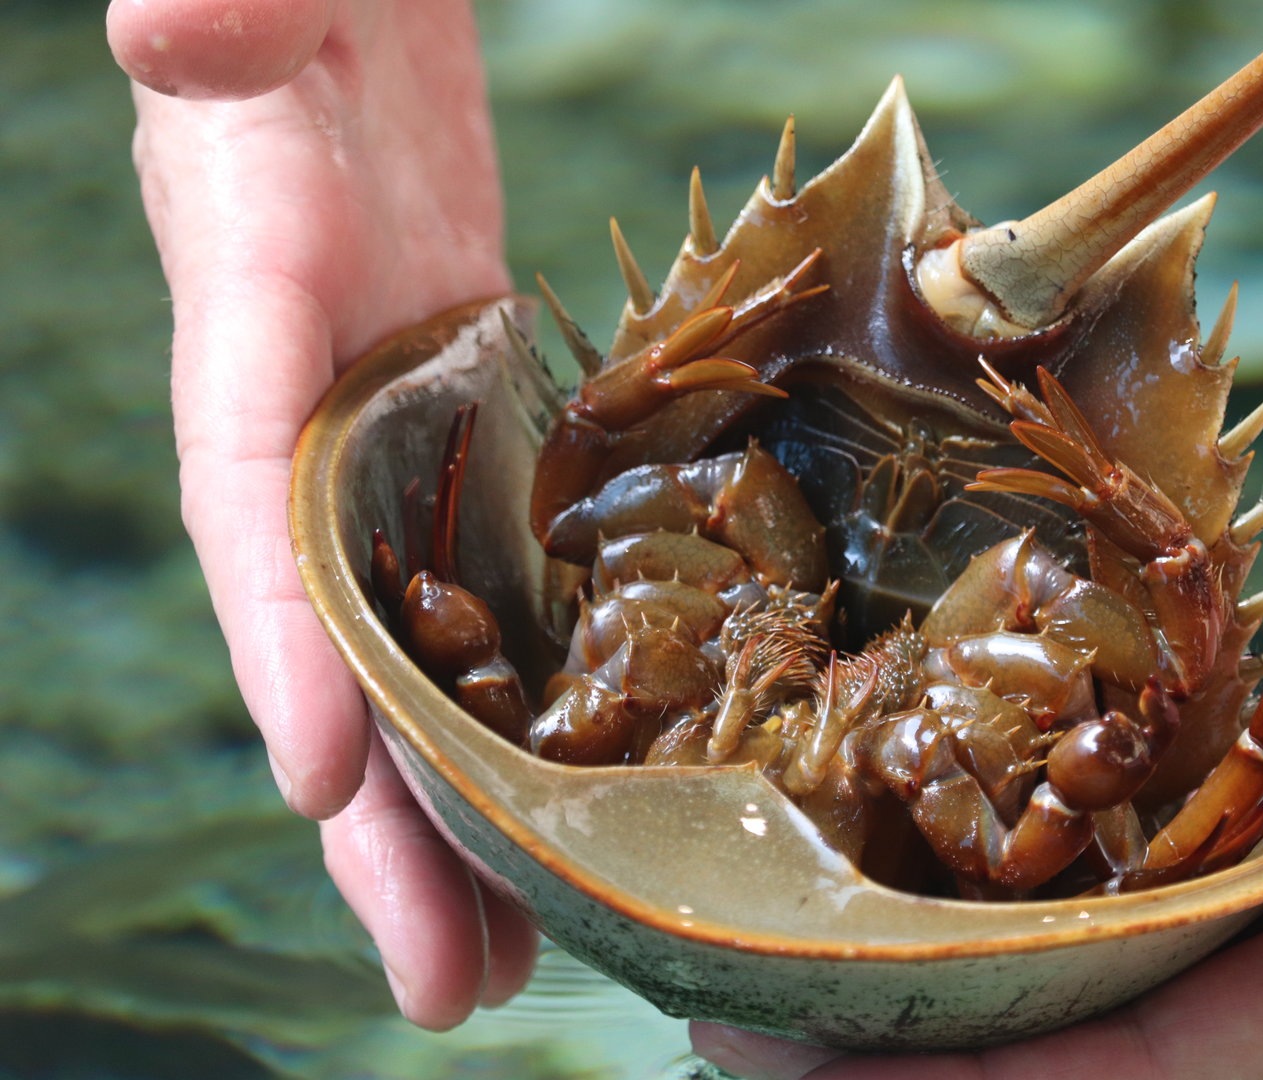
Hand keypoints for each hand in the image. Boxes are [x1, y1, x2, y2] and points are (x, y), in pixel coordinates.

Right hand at [109, 0, 536, 1026]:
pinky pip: (485, 585)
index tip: (331, 784)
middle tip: (446, 987)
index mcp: (252, 303)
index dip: (283, 644)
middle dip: (382, 822)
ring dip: (459, 807)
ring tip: (513, 963)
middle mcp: (309, 405)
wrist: (346, 7)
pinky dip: (516, 694)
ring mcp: (388, 434)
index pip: (254, 498)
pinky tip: (571, 797)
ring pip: (417, 647)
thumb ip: (220, 4)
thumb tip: (181, 27)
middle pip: (334, 639)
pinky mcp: (465, 427)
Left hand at [694, 587, 1262, 1077]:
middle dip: (890, 1021)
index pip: (1097, 1066)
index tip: (770, 1055)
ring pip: (1083, 924)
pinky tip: (956, 782)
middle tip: (719, 984)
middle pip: (1054, 1011)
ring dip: (944, 924)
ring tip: (794, 895)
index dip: (933, 1078)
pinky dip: (1038, 822)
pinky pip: (1141, 830)